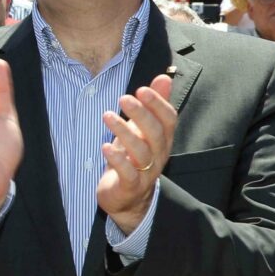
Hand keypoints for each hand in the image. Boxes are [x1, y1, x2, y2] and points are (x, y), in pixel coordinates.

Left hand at [97, 75, 176, 235]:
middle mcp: (158, 155)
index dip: (158, 104)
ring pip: (141, 152)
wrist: (128, 198)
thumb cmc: (134, 157)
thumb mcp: (143, 128)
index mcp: (163, 139)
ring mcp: (146, 172)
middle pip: (155, 133)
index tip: (142, 89)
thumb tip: (165, 77)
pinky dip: (117, 160)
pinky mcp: (130, 186)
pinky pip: (128, 173)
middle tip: (124, 98)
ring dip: (124, 132)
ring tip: (107, 116)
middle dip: (141, 114)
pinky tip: (105, 147)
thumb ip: (154, 104)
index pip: (169, 119)